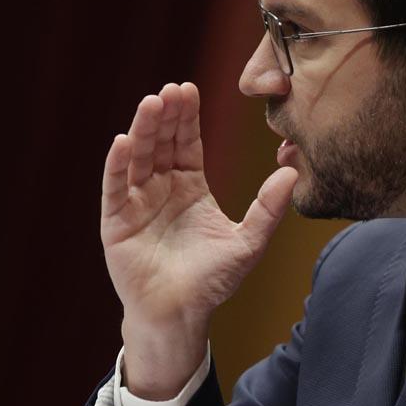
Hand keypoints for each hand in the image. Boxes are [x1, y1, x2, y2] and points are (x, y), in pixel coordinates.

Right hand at [101, 82, 297, 397]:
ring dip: (142, 130)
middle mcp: (161, 189)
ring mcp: (136, 203)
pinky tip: (123, 142)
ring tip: (149, 104)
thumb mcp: (247, 242)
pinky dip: (117, 165)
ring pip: (138, 158)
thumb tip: (291, 171)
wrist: (181, 316)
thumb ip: (268, 208)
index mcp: (190, 188)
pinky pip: (114, 188)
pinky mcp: (116, 222)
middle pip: (161, 143)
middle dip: (165, 116)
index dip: (187, 117)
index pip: (186, 143)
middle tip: (171, 90)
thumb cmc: (212, 282)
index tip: (189, 89)